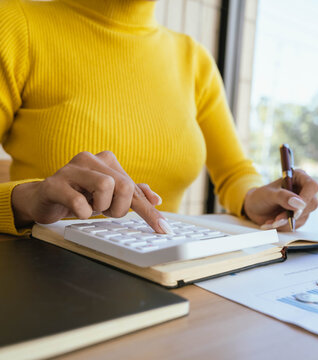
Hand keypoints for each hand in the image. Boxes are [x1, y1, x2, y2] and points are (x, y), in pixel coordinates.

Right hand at [11, 151, 172, 233]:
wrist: (43, 199)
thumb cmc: (79, 195)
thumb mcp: (109, 196)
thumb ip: (132, 194)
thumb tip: (156, 199)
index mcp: (108, 161)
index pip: (134, 188)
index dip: (150, 212)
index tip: (163, 228)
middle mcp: (91, 159)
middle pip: (123, 186)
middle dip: (119, 208)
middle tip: (105, 211)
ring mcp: (71, 169)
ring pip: (105, 186)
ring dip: (101, 207)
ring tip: (90, 207)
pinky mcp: (54, 184)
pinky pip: (78, 201)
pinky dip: (83, 212)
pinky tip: (78, 211)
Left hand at [242, 168, 317, 230]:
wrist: (255, 209)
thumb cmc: (261, 197)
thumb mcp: (269, 194)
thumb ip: (283, 197)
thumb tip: (299, 204)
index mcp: (299, 177)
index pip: (312, 186)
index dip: (306, 198)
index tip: (295, 211)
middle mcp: (304, 190)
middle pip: (312, 204)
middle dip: (294, 214)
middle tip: (277, 219)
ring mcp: (303, 204)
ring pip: (304, 217)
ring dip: (285, 222)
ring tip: (271, 220)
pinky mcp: (300, 217)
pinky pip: (296, 225)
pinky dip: (283, 226)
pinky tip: (272, 223)